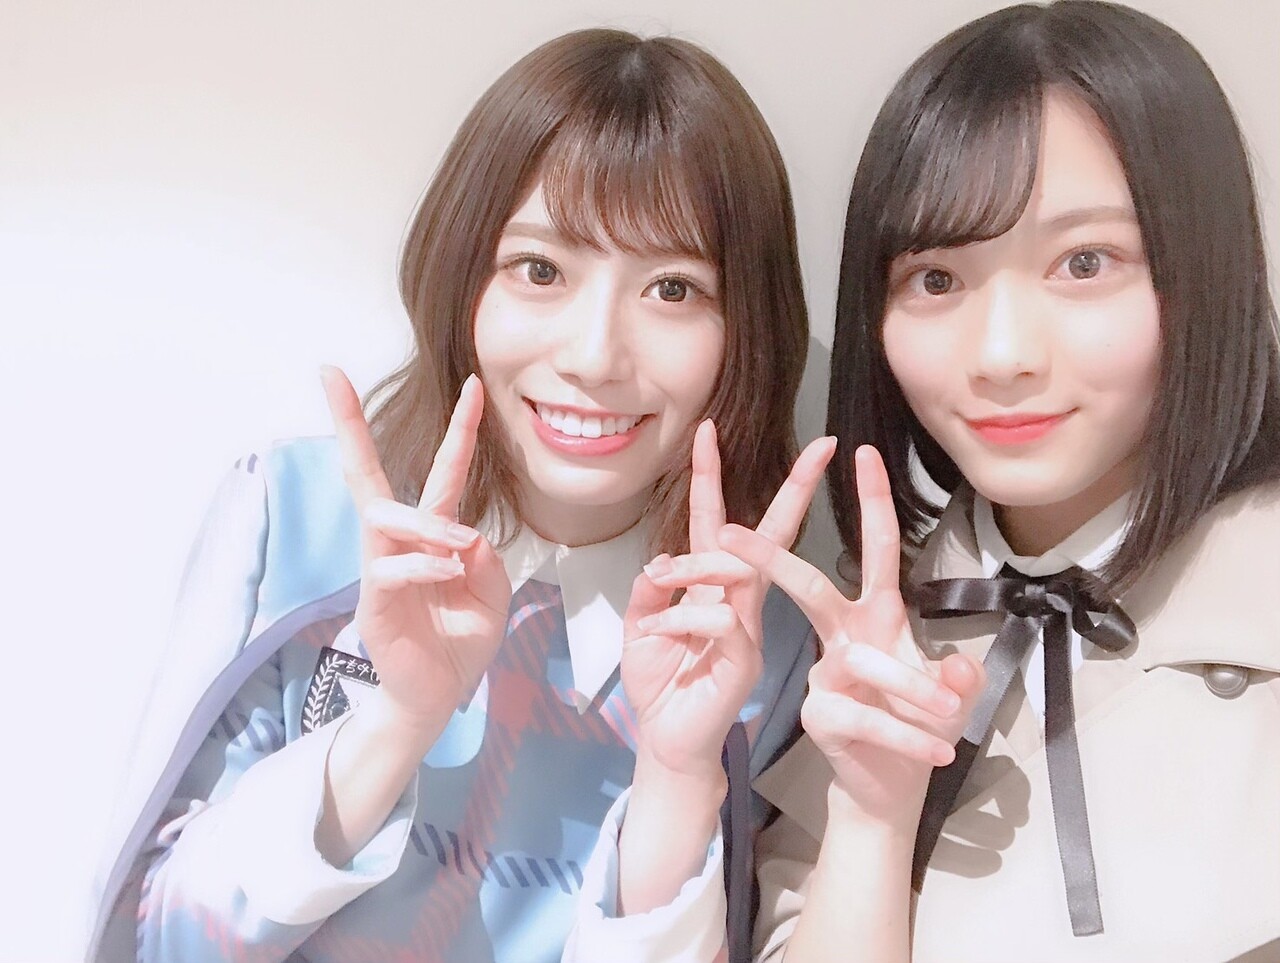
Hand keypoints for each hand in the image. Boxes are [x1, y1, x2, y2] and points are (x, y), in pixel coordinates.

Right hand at [321, 366, 510, 732]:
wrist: (439, 696)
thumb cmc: (461, 640)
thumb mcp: (493, 594)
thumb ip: (486, 559)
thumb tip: (464, 534)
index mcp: (434, 534)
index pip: (444, 471)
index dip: (461, 429)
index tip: (475, 384)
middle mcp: (399, 541)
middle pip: (366, 473)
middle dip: (348, 423)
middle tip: (330, 375)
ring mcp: (380, 567)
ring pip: (385, 517)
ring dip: (427, 525)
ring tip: (457, 548)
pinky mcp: (372, 600)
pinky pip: (391, 567)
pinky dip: (425, 566)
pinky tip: (449, 576)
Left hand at [621, 421, 835, 778]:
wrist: (668, 743)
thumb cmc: (661, 685)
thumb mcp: (641, 629)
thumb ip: (650, 593)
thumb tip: (659, 564)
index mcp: (712, 588)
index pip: (716, 522)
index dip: (711, 477)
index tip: (708, 431)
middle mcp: (737, 600)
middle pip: (768, 533)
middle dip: (795, 488)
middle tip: (823, 447)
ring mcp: (747, 626)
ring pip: (733, 570)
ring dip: (690, 568)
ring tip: (656, 583)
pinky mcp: (745, 656)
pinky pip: (717, 617)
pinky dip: (677, 619)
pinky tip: (653, 635)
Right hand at [718, 445, 984, 829]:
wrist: (887, 790)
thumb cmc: (914, 726)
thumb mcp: (948, 695)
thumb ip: (955, 677)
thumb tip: (958, 668)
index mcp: (874, 616)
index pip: (875, 549)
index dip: (871, 500)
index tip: (861, 452)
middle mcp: (843, 637)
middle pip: (810, 587)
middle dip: (776, 560)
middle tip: (731, 533)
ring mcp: (825, 675)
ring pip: (865, 661)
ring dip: (915, 687)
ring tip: (952, 712)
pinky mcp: (821, 715)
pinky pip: (870, 718)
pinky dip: (911, 735)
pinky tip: (941, 749)